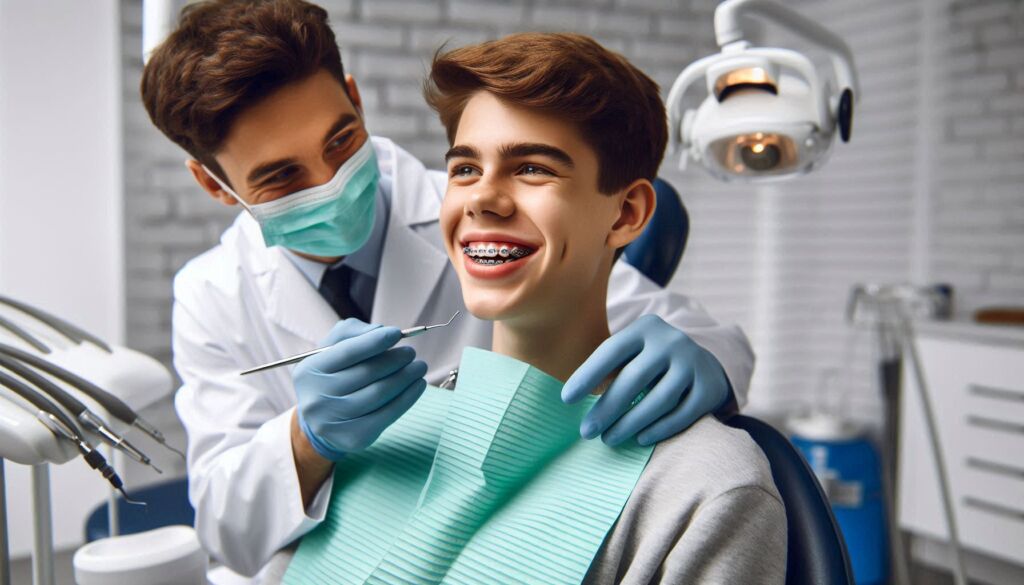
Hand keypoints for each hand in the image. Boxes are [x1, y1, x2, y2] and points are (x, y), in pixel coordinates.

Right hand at [293, 319, 427, 460]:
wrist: (321, 419)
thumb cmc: (332, 375)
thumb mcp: (333, 349)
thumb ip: (352, 333)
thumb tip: (380, 331)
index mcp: (309, 370)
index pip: (347, 352)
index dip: (374, 341)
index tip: (397, 334)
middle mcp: (317, 397)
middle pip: (367, 374)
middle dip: (395, 360)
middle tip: (411, 352)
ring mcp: (333, 421)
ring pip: (379, 394)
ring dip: (405, 378)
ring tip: (419, 367)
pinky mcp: (353, 438)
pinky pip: (387, 415)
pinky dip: (408, 398)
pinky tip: (417, 385)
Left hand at [563, 314, 730, 446]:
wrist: (702, 364)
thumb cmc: (650, 364)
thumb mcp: (632, 354)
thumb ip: (608, 369)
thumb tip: (572, 401)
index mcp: (644, 328)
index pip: (611, 350)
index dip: (588, 375)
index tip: (566, 399)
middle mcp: (671, 341)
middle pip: (635, 378)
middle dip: (608, 407)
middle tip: (586, 432)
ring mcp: (693, 363)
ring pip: (660, 399)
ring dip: (631, 422)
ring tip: (609, 439)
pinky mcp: (709, 387)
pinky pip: (683, 413)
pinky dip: (660, 429)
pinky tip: (640, 439)